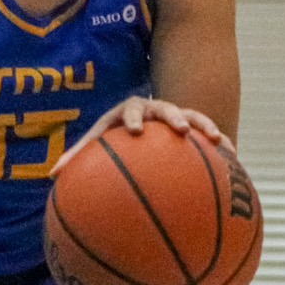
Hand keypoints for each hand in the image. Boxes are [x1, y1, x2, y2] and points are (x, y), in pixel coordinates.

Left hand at [51, 96, 228, 174]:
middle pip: (165, 108)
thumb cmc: (113, 136)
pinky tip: (234, 157)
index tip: (135, 131)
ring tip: (218, 139)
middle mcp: (153, 110)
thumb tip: (50, 175)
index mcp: (128, 112)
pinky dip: (220, 143)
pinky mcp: (192, 125)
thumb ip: (77, 157)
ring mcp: (175, 115)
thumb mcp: (96, 143)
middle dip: (174, 117)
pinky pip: (208, 132)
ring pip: (193, 115)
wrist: (140, 122)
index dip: (132, 119)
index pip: (129, 111)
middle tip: (182, 129)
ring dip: (204, 125)